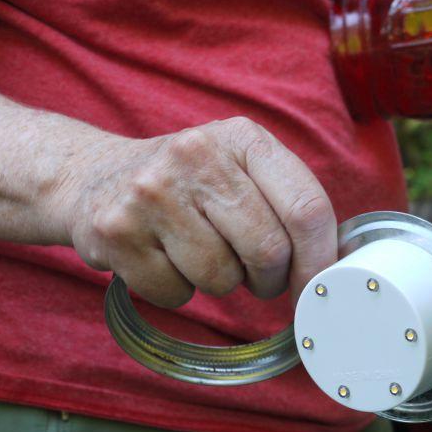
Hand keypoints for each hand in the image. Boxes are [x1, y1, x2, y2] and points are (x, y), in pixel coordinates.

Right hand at [53, 117, 336, 307]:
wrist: (94, 179)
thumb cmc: (187, 185)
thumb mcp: (238, 168)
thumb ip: (286, 202)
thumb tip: (337, 262)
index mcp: (242, 138)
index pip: (306, 207)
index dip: (321, 259)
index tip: (319, 286)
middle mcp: (196, 155)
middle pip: (269, 250)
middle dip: (270, 279)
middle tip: (258, 276)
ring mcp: (152, 193)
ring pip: (222, 279)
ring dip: (221, 283)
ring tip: (199, 253)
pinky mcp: (117, 232)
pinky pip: (176, 294)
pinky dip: (178, 291)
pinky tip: (162, 258)